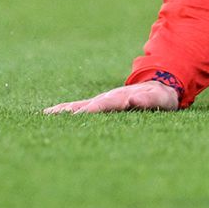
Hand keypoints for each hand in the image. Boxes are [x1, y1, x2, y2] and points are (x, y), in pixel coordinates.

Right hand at [43, 80, 178, 113]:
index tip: (82, 113)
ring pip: (81, 105)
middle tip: (58, 120)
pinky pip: (78, 106)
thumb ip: (148, 100)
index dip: (97, 108)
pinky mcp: (98, 104)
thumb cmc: (160, 97)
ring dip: (66, 111)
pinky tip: (48, 114)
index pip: (108, 104)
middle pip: (91, 105)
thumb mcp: (159, 99)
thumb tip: (133, 99)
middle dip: (77, 112)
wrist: (158, 87)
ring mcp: (102, 100)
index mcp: (123, 98)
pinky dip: (65, 110)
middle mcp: (109, 97)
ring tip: (48, 116)